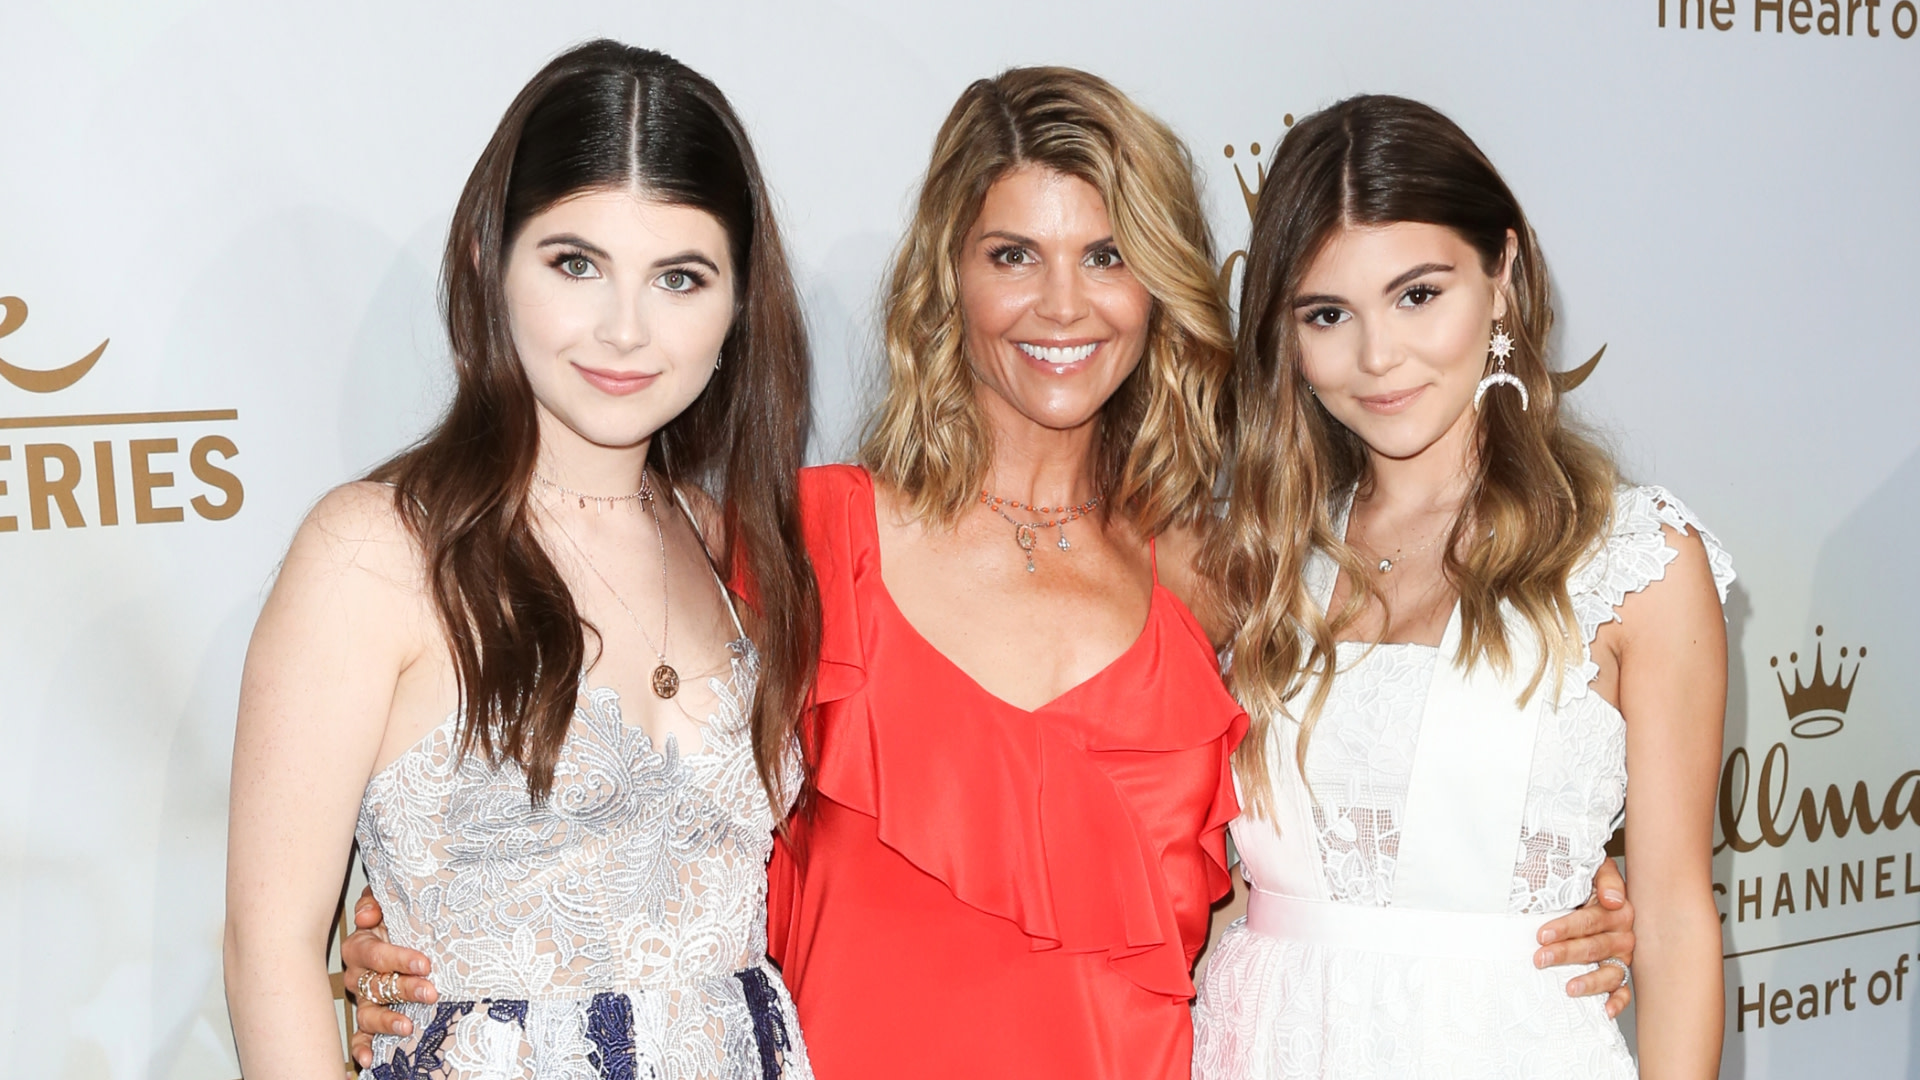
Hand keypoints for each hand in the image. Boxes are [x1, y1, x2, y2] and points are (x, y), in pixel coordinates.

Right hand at [341, 887, 439, 1066]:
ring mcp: (364, 999)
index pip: (373, 953)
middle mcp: (359, 974)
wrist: (415, 933)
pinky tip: (368, 1059)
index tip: (423, 963)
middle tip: (429, 991)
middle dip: (403, 989)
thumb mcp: (393, 903)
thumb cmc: (402, 919)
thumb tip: (367, 914)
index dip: (396, 958)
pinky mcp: (370, 1019)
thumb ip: (378, 899)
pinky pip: (360, 1036)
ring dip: (387, 1020)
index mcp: (362, 946)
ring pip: (368, 1012)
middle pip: (374, 984)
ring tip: (407, 1026)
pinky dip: (362, 1048)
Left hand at [1534, 859, 1634, 1017]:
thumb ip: (1606, 878)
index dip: (1566, 928)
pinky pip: (1624, 990)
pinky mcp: (1621, 972)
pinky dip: (1617, 1002)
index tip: (1542, 934)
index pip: (1590, 921)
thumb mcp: (1597, 870)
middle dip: (1565, 954)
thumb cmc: (1590, 883)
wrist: (1600, 894)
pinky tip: (1605, 1010)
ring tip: (1569, 987)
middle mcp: (1622, 935)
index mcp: (1617, 911)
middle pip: (1594, 947)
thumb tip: (1613, 899)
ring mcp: (1623, 956)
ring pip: (1609, 972)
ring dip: (1590, 982)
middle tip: (1540, 958)